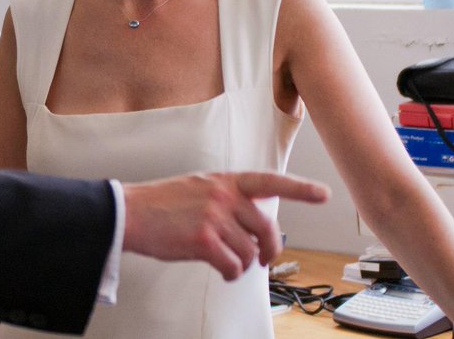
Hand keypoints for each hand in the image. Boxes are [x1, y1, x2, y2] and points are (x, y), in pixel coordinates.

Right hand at [121, 171, 328, 280]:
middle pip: (268, 228)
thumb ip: (228, 197)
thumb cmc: (162, 204)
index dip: (300, 189)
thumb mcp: (200, 187)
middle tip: (263, 258)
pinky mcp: (204, 240)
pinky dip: (231, 273)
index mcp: (225, 181)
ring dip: (243, 263)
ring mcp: (214, 217)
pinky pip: (234, 266)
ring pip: (251, 251)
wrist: (130, 213)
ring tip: (227, 261)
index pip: (270, 182)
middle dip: (269, 248)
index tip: (323, 194)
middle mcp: (223, 195)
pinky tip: (221, 269)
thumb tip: (255, 222)